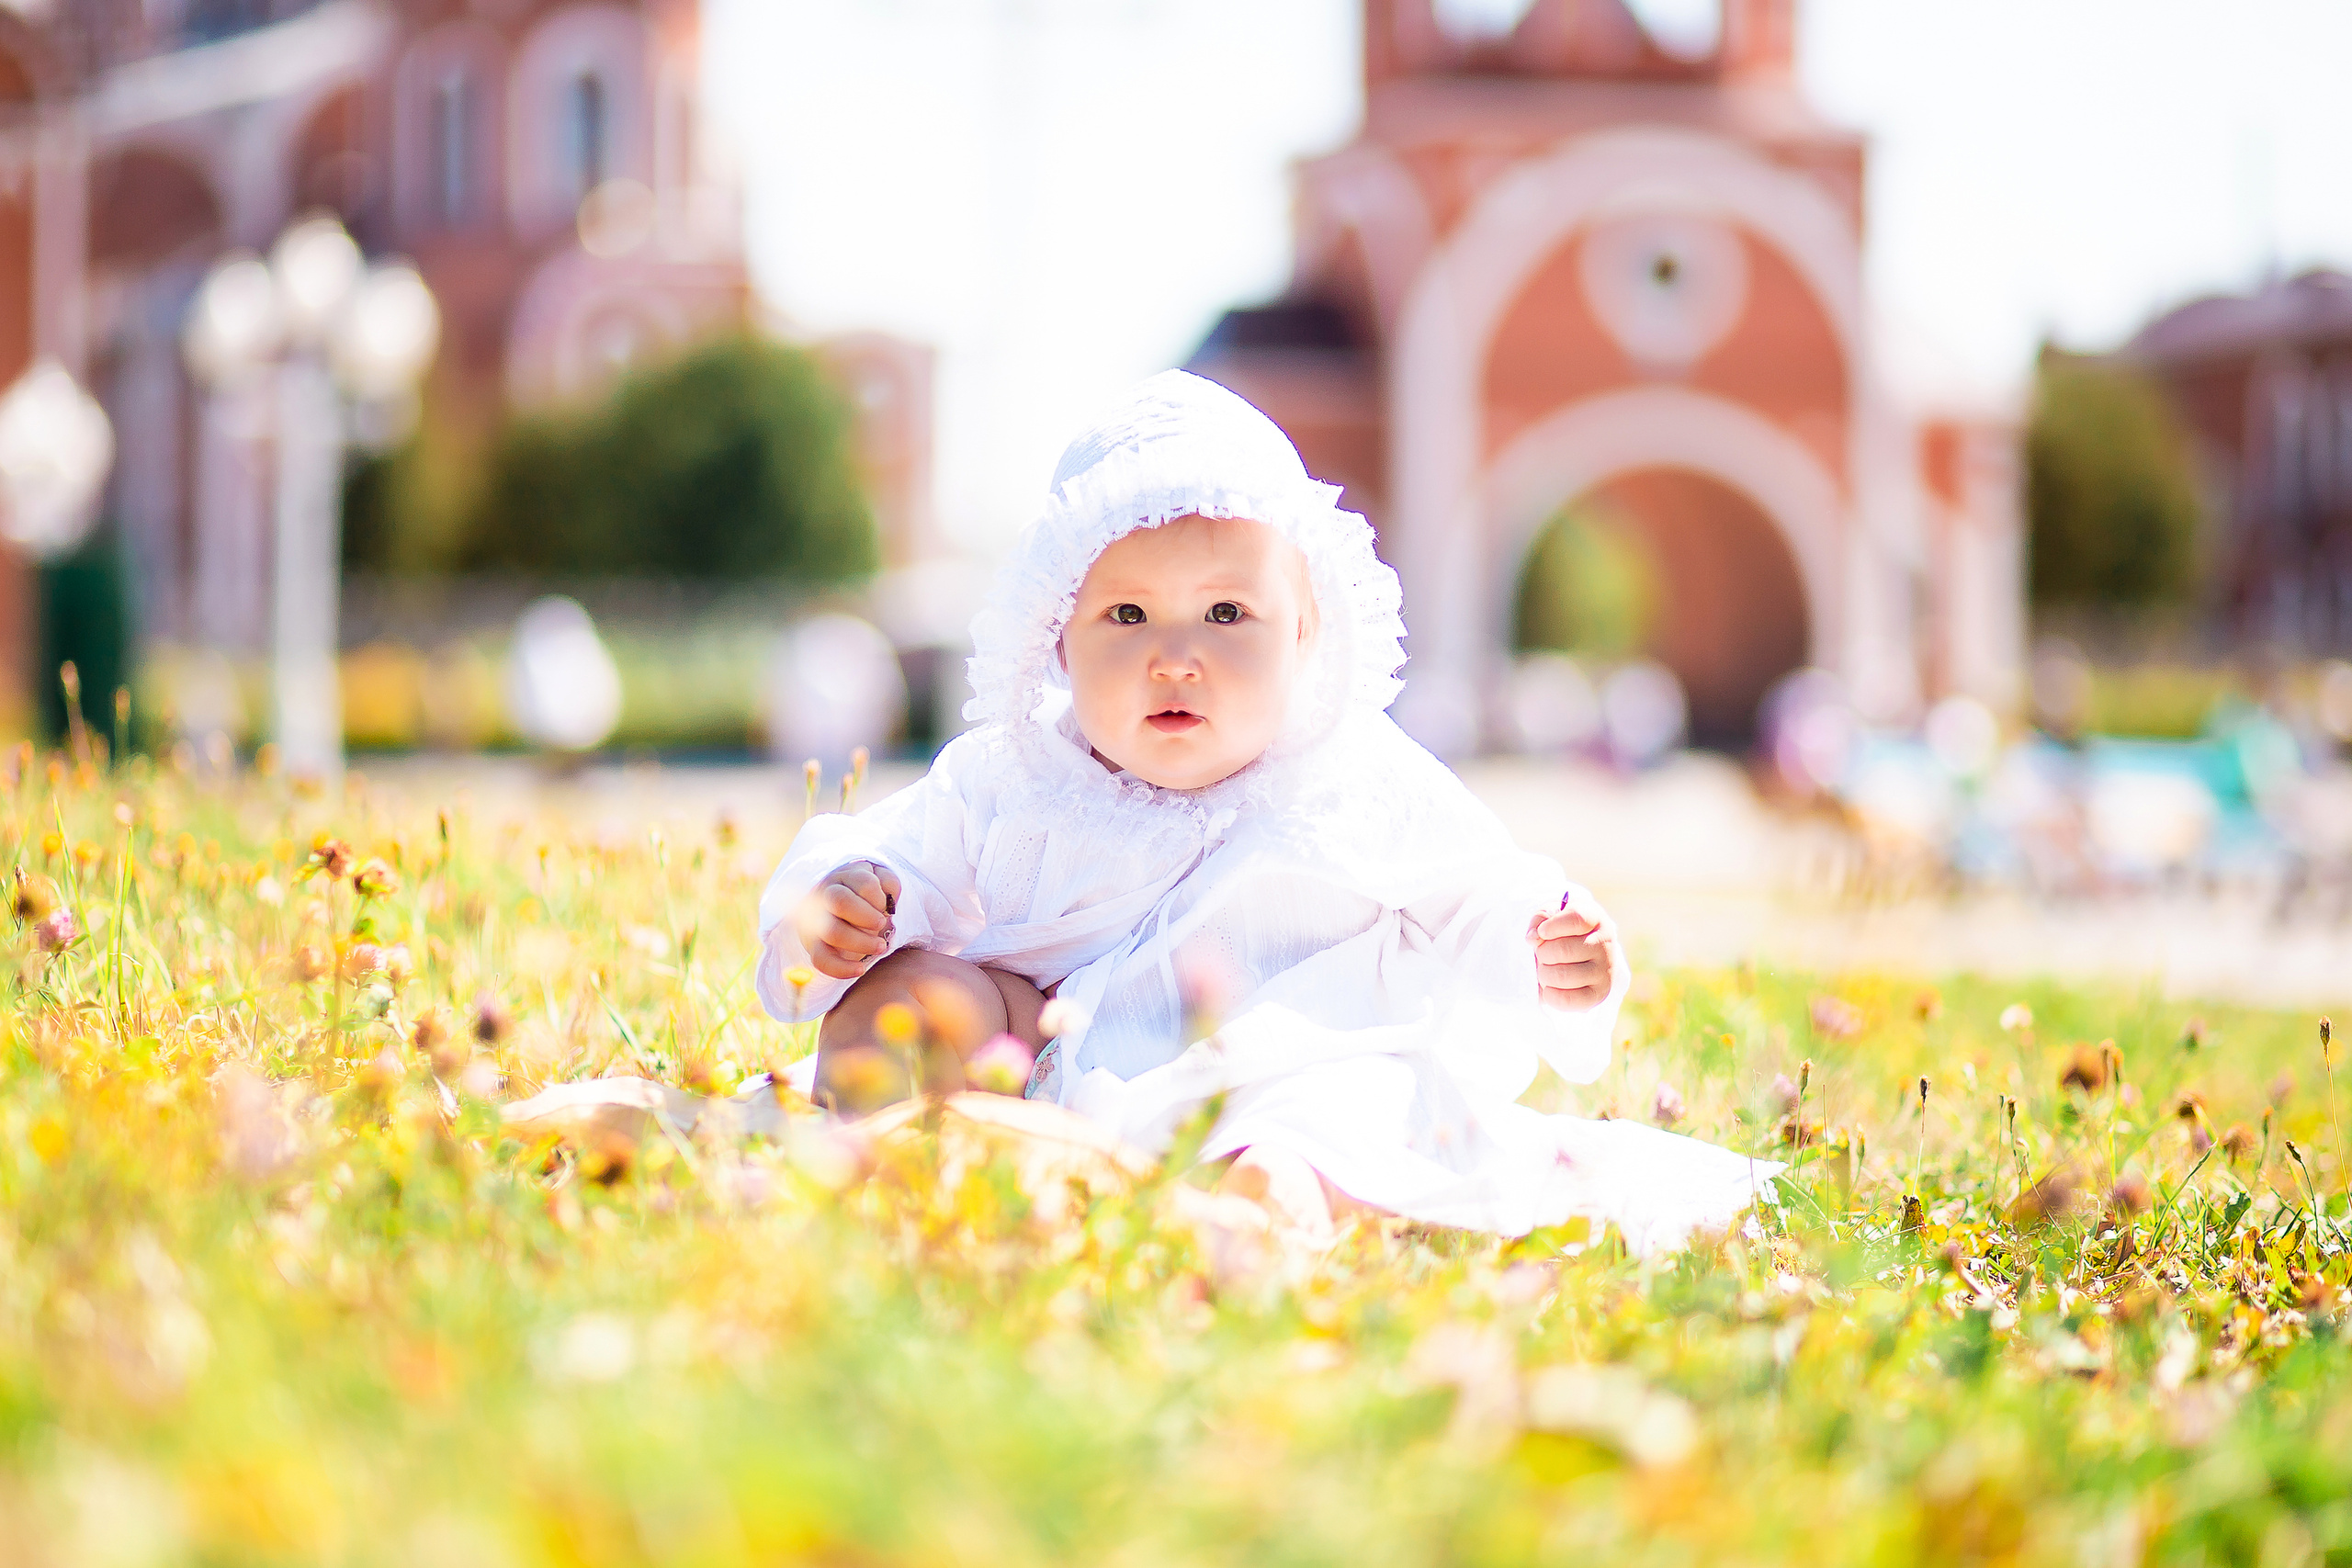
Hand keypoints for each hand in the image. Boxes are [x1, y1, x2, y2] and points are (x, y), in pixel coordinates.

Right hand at [795, 861, 901, 979]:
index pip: (862, 882)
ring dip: (861, 942)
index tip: (885, 907)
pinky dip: (841, 968)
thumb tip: (889, 896)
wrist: (838, 911)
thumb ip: (888, 882)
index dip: (879, 897)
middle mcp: (824, 895)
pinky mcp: (813, 945)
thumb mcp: (878, 882)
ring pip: (832, 931)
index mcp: (844, 877)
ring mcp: (814, 920)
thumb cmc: (864, 897)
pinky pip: (821, 960)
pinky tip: (860, 969)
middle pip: (840, 901)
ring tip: (881, 946)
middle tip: (882, 924)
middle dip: (867, 917)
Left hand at [1528, 887, 1622, 1012]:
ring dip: (1544, 974)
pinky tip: (1550, 987)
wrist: (1582, 953)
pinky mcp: (1598, 994)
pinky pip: (1567, 1000)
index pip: (1576, 919)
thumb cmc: (1562, 930)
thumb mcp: (1551, 915)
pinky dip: (1549, 995)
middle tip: (1543, 954)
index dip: (1552, 926)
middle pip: (1563, 950)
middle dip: (1542, 953)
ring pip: (1562, 976)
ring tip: (1547, 970)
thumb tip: (1533, 938)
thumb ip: (1539, 919)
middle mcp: (1605, 944)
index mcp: (1595, 918)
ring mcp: (1605, 970)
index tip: (1543, 931)